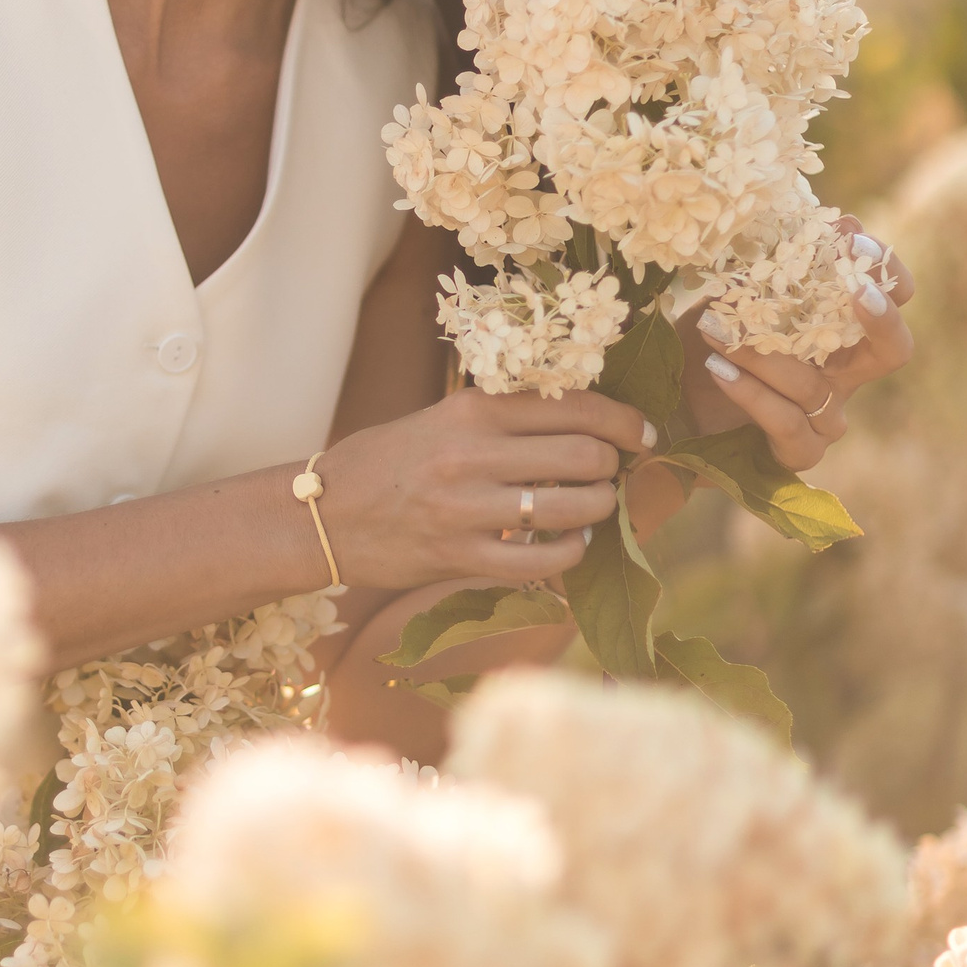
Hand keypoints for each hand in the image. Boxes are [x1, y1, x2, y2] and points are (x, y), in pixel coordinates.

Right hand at [317, 378, 656, 592]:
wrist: (324, 514)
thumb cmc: (388, 462)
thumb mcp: (442, 419)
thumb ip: (503, 418)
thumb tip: (583, 424)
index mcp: (472, 409)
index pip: (575, 406)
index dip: (624, 421)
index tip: (643, 434)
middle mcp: (472, 454)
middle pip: (585, 455)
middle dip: (612, 467)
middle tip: (610, 475)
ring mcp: (466, 508)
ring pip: (572, 506)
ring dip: (598, 509)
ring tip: (594, 509)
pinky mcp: (459, 557)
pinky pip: (541, 560)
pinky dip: (569, 552)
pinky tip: (569, 545)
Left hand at [678, 221, 914, 472]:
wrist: (662, 407)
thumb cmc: (705, 343)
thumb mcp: (732, 294)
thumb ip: (774, 263)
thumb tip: (830, 219)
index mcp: (838, 330)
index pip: (893, 298)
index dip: (886, 269)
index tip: (854, 240)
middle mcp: (844, 376)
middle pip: (895, 350)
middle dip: (880, 315)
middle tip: (854, 286)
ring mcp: (825, 419)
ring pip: (814, 386)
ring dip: (764, 355)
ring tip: (715, 331)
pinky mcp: (797, 453)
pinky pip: (787, 424)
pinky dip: (752, 395)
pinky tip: (719, 370)